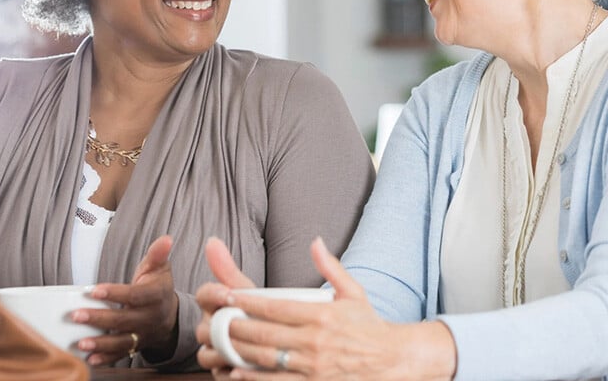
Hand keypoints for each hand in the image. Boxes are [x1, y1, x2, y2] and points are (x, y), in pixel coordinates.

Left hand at [71, 235, 178, 365]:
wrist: (170, 316)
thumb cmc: (158, 287)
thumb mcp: (160, 268)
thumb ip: (158, 254)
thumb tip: (166, 239)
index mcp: (156, 296)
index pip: (135, 295)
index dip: (115, 293)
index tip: (95, 290)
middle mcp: (150, 317)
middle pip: (124, 320)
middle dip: (99, 319)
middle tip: (77, 315)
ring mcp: (143, 334)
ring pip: (121, 341)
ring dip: (100, 344)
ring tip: (81, 342)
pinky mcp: (135, 346)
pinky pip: (120, 354)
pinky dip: (105, 358)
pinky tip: (89, 358)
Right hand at [195, 237, 255, 374]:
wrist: (275, 343)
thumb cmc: (258, 313)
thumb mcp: (247, 292)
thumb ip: (229, 269)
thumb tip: (211, 240)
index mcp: (213, 306)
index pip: (203, 294)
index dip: (213, 294)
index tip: (229, 294)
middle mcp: (208, 330)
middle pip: (203, 329)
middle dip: (220, 327)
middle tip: (240, 325)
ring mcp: (213, 354)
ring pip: (207, 355)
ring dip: (225, 352)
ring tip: (247, 348)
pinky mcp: (222, 375)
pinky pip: (220, 376)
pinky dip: (233, 373)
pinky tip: (249, 369)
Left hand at [199, 237, 456, 379]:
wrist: (395, 361)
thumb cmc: (369, 326)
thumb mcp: (353, 292)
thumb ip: (330, 266)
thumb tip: (315, 241)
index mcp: (320, 315)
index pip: (274, 306)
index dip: (246, 301)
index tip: (226, 296)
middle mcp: (314, 340)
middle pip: (264, 332)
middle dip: (234, 326)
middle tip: (213, 320)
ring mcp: (313, 366)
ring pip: (266, 358)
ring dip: (238, 351)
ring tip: (217, 344)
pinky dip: (254, 378)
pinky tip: (236, 373)